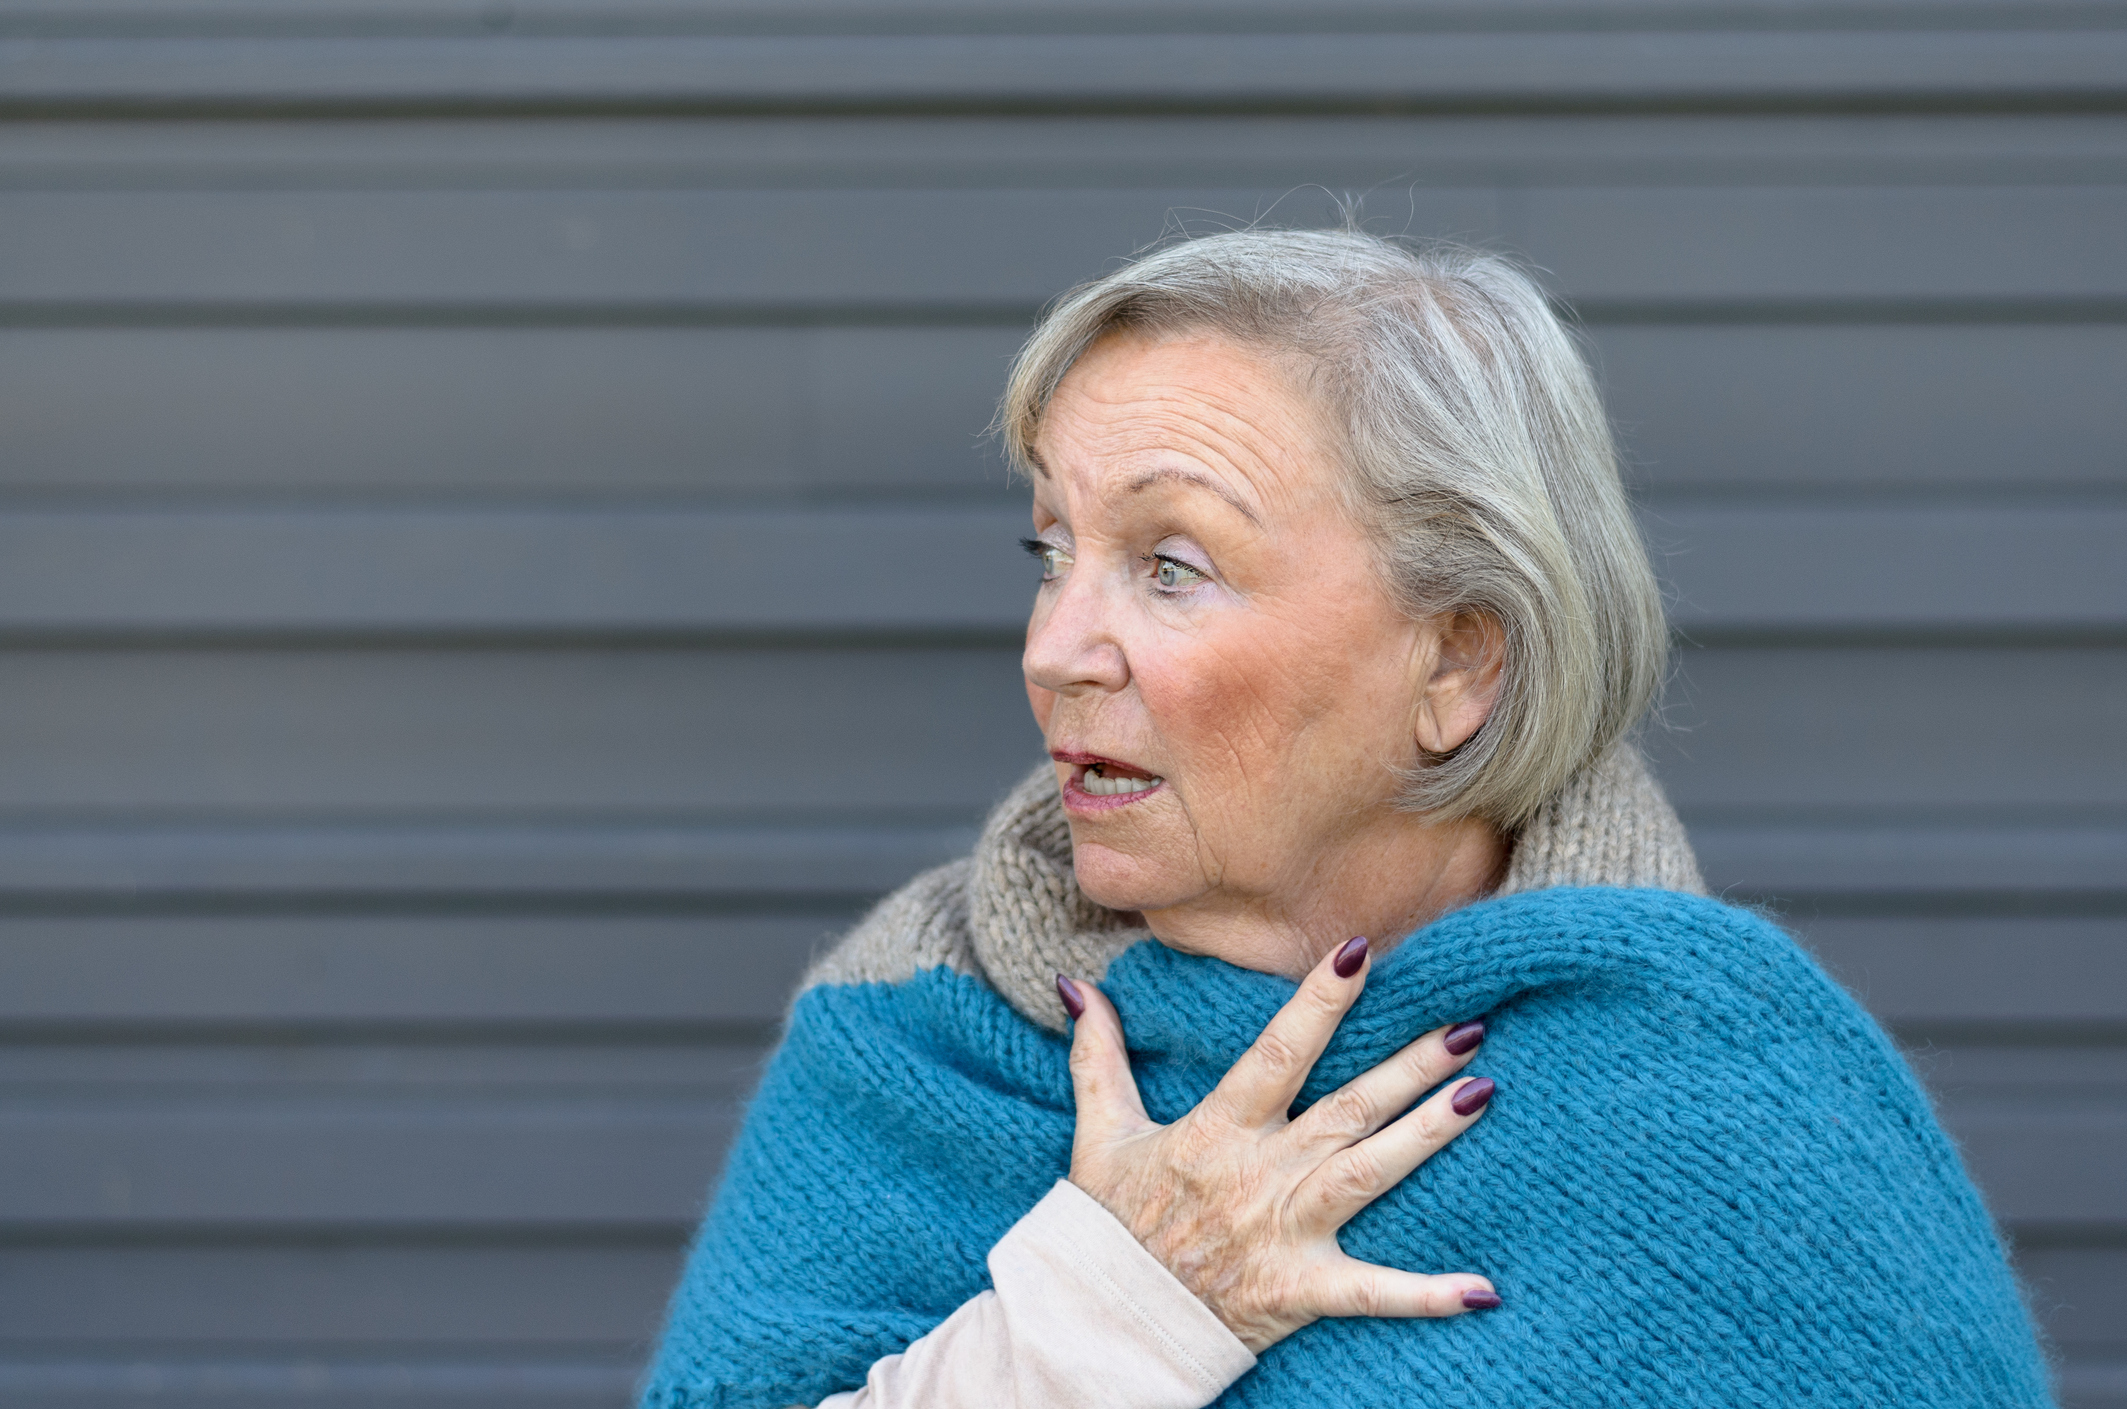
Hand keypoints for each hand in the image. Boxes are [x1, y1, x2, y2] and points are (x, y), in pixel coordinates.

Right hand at [1057, 937, 1497, 1353]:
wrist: (1102, 1319)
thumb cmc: (1108, 1222)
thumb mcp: (1100, 1131)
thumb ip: (1097, 1055)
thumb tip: (1076, 985)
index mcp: (1217, 1130)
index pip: (1277, 1052)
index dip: (1320, 1003)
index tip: (1362, 952)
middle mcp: (1259, 1174)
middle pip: (1347, 1109)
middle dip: (1409, 1066)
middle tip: (1469, 1025)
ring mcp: (1284, 1233)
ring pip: (1369, 1174)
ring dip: (1428, 1136)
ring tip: (1483, 1094)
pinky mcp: (1300, 1290)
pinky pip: (1372, 1293)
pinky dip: (1427, 1295)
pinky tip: (1484, 1292)